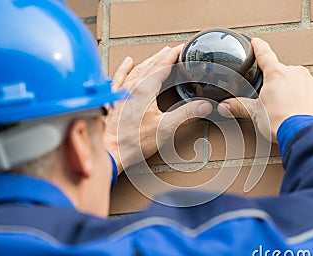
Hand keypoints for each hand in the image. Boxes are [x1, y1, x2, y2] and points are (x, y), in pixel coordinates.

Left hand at [104, 45, 212, 172]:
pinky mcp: (113, 99)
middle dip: (163, 56)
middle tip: (173, 50)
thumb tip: (203, 106)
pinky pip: (119, 77)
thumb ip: (186, 114)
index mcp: (145, 89)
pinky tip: (127, 63)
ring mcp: (121, 92)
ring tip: (157, 55)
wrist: (108, 150)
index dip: (174, 55)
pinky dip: (124, 68)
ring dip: (148, 60)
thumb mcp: (165, 128)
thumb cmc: (131, 142)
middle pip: (150, 65)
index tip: (181, 48)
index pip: (163, 66)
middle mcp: (132, 87)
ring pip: (136, 69)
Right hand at [217, 38, 312, 140]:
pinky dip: (307, 104)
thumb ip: (239, 107)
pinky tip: (300, 116)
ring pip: (300, 85)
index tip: (256, 42)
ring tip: (287, 111)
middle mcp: (297, 74)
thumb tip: (224, 106)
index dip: (259, 47)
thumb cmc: (280, 121)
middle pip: (284, 74)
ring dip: (294, 94)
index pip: (264, 55)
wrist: (304, 135)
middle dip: (278, 85)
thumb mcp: (255, 113)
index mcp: (277, 74)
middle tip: (273, 101)